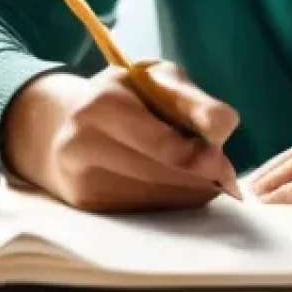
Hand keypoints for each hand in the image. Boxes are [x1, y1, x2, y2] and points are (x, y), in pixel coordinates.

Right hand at [1, 60, 240, 212]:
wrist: (65, 124)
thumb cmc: (125, 95)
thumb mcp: (156, 79)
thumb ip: (193, 101)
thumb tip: (226, 128)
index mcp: (102, 104)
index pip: (163, 146)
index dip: (202, 157)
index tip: (224, 161)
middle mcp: (83, 145)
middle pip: (163, 178)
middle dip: (201, 176)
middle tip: (221, 169)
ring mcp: (82, 181)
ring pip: (157, 200)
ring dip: (189, 190)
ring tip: (197, 171)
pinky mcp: (88, 207)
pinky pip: (146, 212)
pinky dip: (171, 200)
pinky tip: (174, 182)